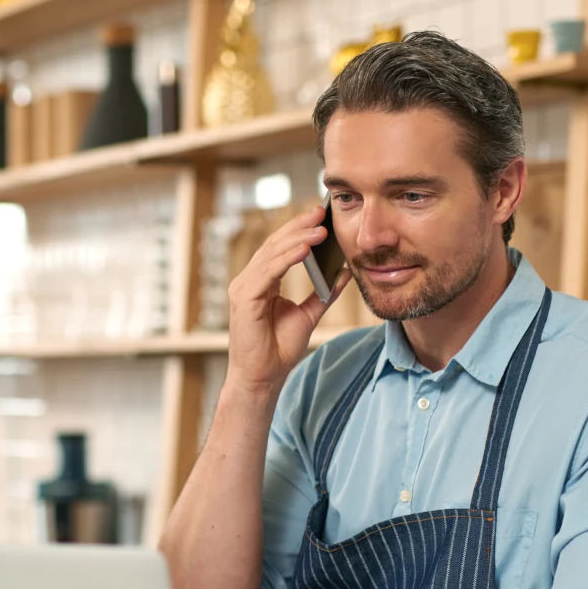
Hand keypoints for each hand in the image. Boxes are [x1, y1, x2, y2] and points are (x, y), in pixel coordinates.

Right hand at [225, 205, 348, 396]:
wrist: (263, 377)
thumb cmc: (278, 350)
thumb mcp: (308, 315)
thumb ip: (322, 293)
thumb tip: (343, 272)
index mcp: (261, 282)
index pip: (279, 248)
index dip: (298, 230)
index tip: (321, 216)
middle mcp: (248, 280)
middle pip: (274, 244)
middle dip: (298, 226)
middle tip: (321, 211)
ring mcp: (243, 288)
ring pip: (271, 254)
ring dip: (297, 239)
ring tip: (319, 228)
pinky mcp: (244, 298)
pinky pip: (268, 272)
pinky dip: (287, 259)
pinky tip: (305, 249)